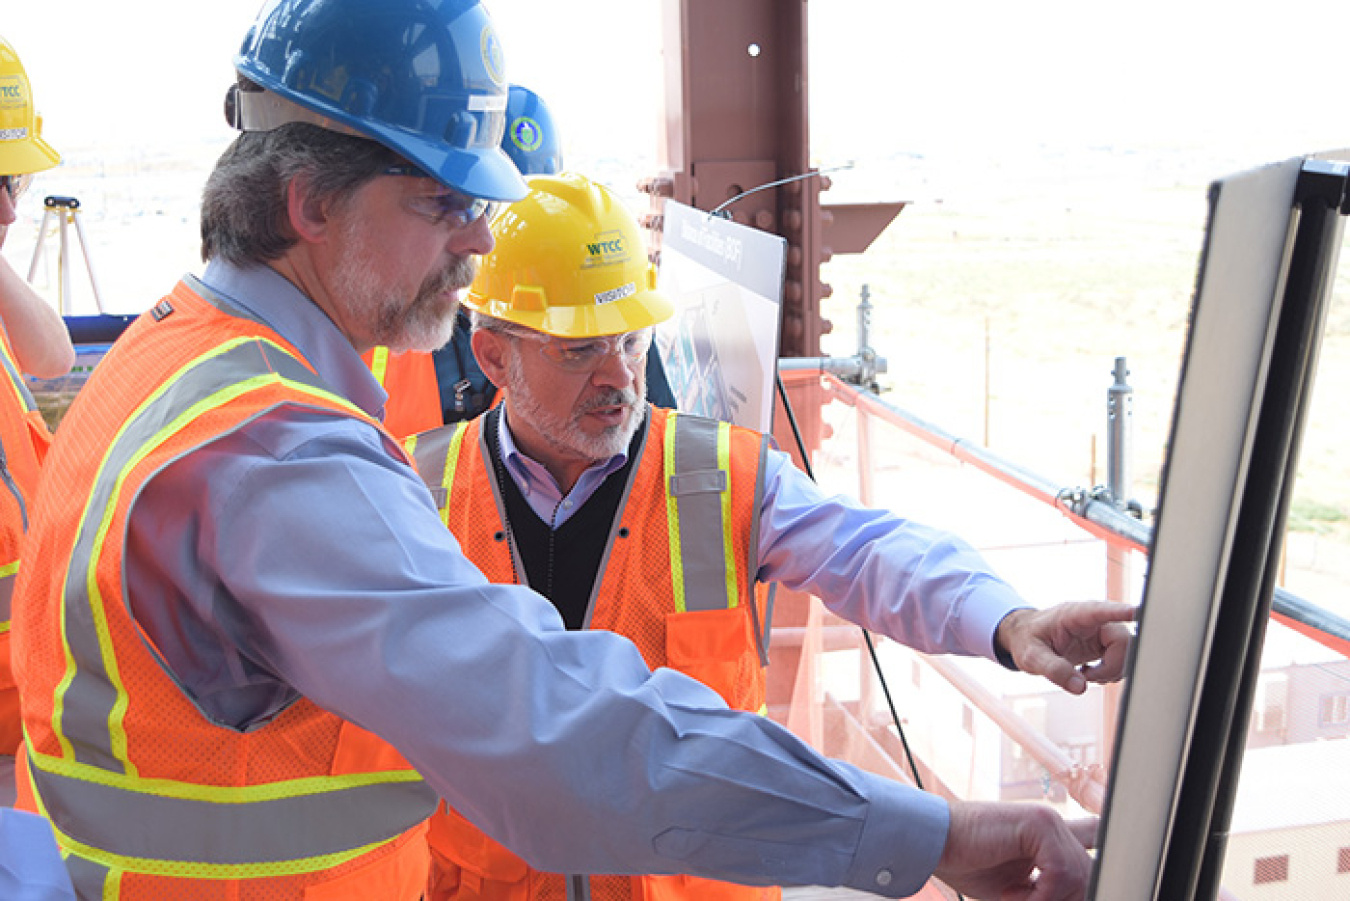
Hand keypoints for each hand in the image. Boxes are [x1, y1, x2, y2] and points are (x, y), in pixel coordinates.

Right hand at [934, 801, 1094, 900]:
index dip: (1104, 865)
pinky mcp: (1038, 823)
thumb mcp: (1019, 889)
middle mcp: (1054, 825)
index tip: (1102, 882)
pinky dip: (1042, 895)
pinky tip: (1013, 895)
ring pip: (1080, 875)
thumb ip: (1047, 892)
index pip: (1094, 842)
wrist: (934, 843)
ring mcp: (1048, 820)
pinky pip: (1061, 872)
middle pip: (1091, 873)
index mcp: (1049, 838)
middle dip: (1070, 898)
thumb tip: (1076, 898)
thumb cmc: (967, 864)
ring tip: (1014, 899)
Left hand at [996, 602, 1134, 694]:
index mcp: (1075, 615)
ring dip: (1112, 671)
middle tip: (1089, 677)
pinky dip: (1111, 673)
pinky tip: (1090, 674)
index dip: (1121, 612)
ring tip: (1085, 675)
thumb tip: (1080, 687)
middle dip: (1113, 665)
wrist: (1026, 638)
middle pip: (1123, 640)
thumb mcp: (1031, 656)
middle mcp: (1094, 621)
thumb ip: (1053, 669)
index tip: (1138, 612)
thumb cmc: (1028, 640)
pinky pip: (1123, 660)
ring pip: (1127, 652)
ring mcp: (1102, 633)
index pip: (1102, 611)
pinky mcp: (1105, 645)